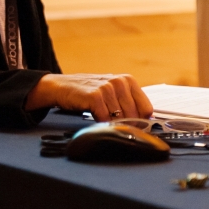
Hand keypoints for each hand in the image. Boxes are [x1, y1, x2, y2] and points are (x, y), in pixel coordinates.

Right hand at [25, 73, 153, 121]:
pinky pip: (105, 118)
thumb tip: (145, 123)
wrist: (61, 87)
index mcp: (128, 80)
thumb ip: (128, 103)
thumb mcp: (112, 93)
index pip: (146, 108)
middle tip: (114, 126)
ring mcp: (107, 88)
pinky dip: (101, 123)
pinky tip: (95, 118)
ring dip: (112, 124)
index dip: (141, 121)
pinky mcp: (95, 96)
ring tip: (102, 119)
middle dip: (125, 124)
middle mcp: (120, 82)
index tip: (136, 129)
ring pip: (119, 118)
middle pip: (134, 116)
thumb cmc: (89, 93)